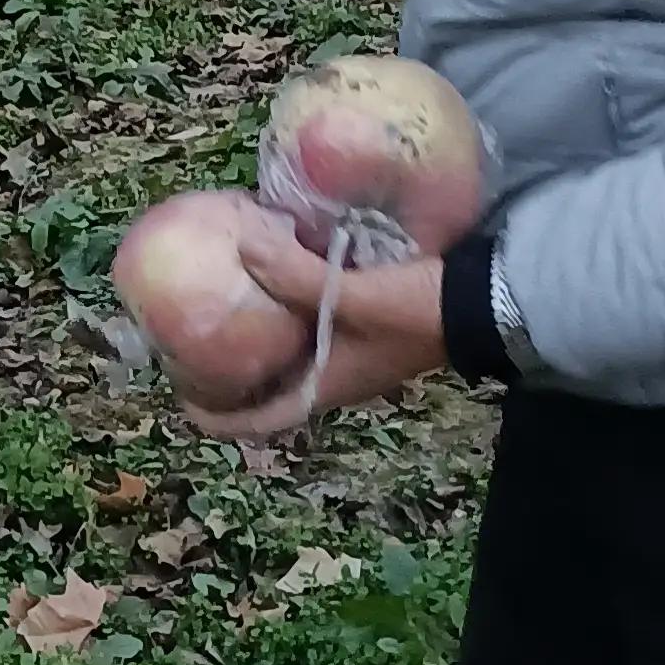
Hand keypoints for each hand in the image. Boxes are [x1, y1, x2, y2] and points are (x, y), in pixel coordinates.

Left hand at [182, 227, 451, 439]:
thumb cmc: (419, 310)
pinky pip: (312, 319)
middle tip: (192, 335)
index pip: (259, 420)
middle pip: (268, 383)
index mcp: (325, 385)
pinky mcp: (365, 320)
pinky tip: (274, 263)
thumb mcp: (353, 295)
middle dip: (229, 366)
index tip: (178, 398)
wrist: (485, 300)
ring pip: (289, 348)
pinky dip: (287, 302)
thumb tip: (241, 244)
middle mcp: (333, 373)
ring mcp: (350, 349)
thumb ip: (296, 275)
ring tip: (223, 295)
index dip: (216, 416)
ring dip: (258, 330)